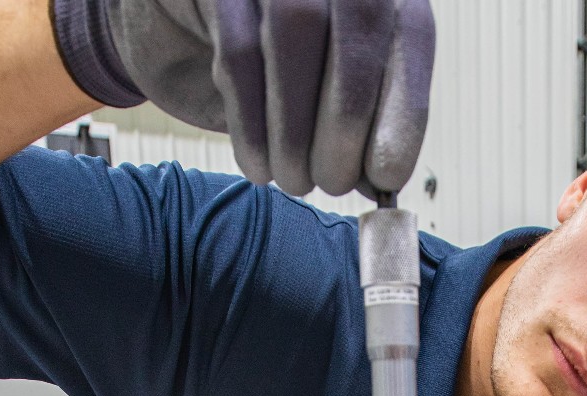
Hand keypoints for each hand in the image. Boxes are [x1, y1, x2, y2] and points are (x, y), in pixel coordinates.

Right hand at [53, 0, 435, 197]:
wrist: (175, 31)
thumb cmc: (266, 71)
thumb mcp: (322, 96)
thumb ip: (358, 129)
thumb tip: (382, 185)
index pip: (410, 30)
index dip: (404, 107)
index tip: (388, 177)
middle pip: (360, 20)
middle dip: (350, 116)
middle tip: (335, 182)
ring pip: (296, 28)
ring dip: (298, 125)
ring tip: (296, 180)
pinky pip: (237, 49)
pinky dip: (253, 123)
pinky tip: (259, 168)